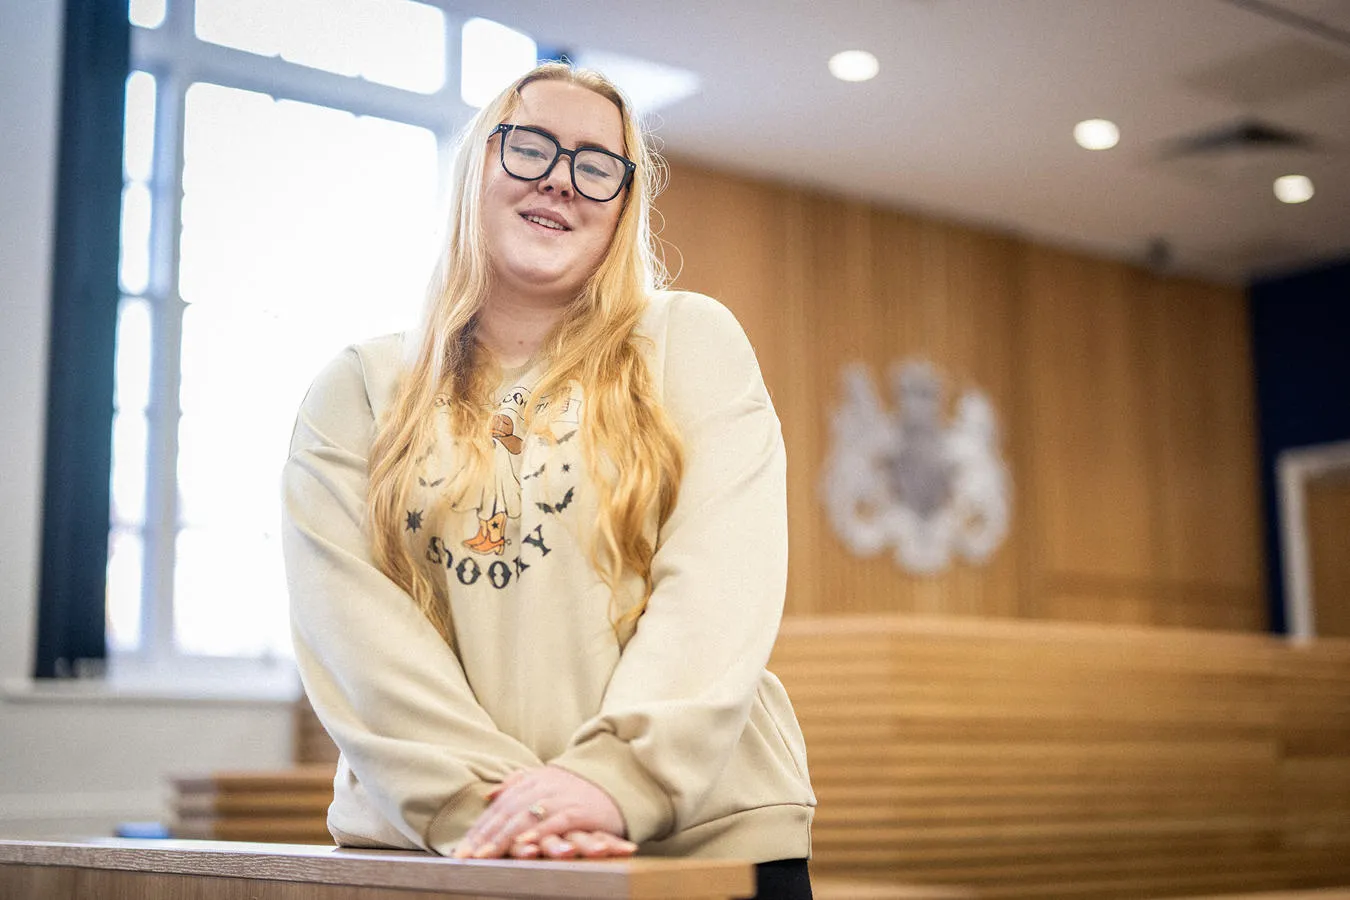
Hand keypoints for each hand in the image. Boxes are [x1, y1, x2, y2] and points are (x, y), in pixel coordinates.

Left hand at [452, 765, 627, 858]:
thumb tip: (489, 794)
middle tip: (464, 857)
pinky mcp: (580, 811)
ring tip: (485, 855)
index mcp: (532, 781)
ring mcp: (562, 798)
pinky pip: (555, 822)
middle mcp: (543, 787)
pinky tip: (524, 845)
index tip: (460, 850)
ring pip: (526, 818)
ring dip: (503, 838)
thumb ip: (517, 784)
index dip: (479, 828)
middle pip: (507, 812)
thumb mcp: (547, 781)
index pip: (499, 807)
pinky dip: (538, 833)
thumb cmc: (581, 788)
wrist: (622, 779)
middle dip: (483, 836)